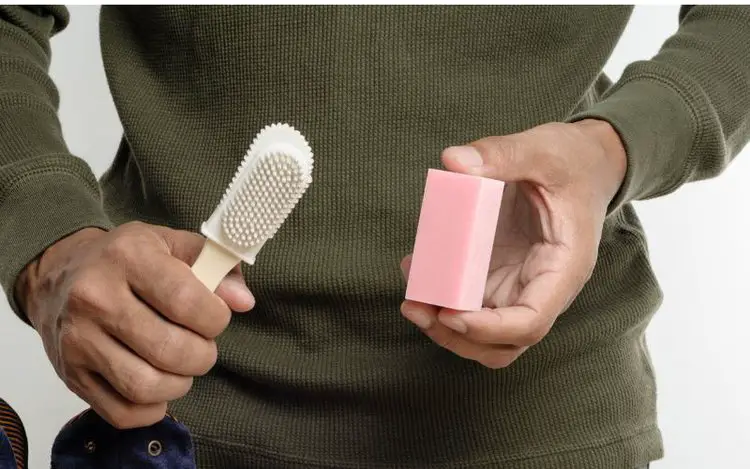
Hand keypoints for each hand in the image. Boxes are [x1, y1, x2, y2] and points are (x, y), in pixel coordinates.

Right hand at [15, 221, 254, 428]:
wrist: (60, 273)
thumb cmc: (127, 259)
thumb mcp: (171, 243)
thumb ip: (215, 266)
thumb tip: (243, 301)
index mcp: (128, 257)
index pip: (186, 302)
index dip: (215, 318)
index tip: (216, 317)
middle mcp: (96, 297)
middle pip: (169, 350)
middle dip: (202, 355)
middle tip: (202, 346)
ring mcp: (79, 339)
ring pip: (145, 386)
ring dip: (180, 383)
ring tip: (182, 366)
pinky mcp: (71, 374)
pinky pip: (122, 412)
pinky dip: (152, 408)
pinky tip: (159, 385)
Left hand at [401, 120, 626, 368]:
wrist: (585, 164)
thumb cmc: (571, 161)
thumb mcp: (542, 149)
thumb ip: (500, 154)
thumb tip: (452, 161)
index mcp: (562, 268)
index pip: (530, 322)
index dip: (489, 328)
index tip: (450, 313)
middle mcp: (540, 288)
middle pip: (502, 342)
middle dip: (456, 336)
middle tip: (417, 308)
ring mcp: (518, 285)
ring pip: (483, 334)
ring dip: (444, 326)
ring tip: (412, 298)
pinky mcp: (498, 274)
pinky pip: (468, 302)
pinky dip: (440, 297)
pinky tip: (417, 269)